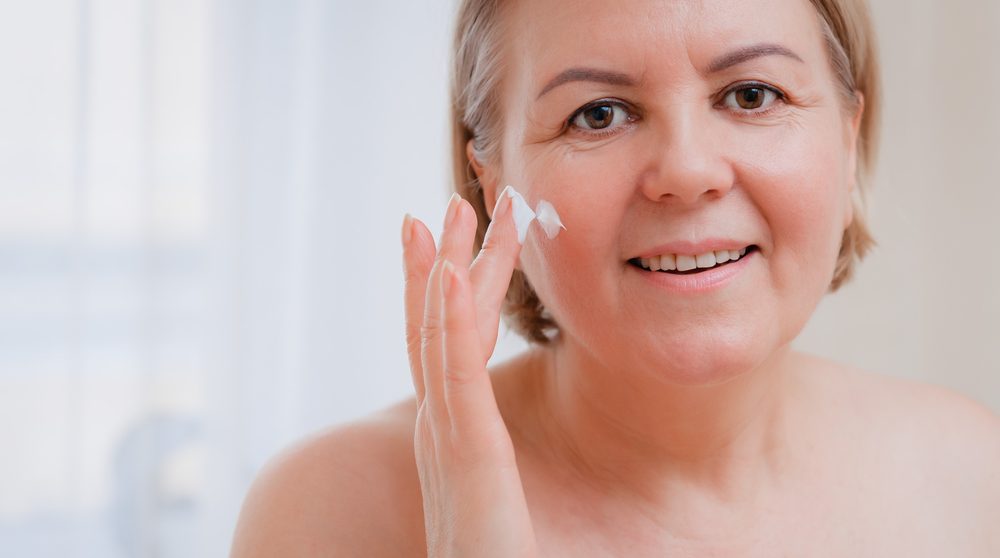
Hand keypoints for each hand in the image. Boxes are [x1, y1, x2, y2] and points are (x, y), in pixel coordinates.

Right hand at [401, 191, 539, 557]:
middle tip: (452, 200)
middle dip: (445, 258)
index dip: (443, 284)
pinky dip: (451, 323)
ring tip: (450, 211)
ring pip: (441, 334)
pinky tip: (453, 277)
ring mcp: (447, 437)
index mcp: (450, 431)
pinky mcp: (467, 455)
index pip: (443, 343)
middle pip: (437, 324)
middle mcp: (439, 425)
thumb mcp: (488, 499)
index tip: (451, 236)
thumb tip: (491, 441)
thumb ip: (482, 463)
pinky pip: (456, 377)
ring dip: (445, 267)